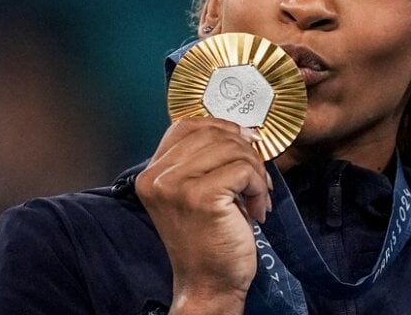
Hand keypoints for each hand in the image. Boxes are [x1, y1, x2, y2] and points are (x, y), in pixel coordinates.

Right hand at [135, 117, 270, 314]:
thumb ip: (203, 160)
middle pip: (213, 134)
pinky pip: (243, 170)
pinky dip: (259, 187)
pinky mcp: (201, 197)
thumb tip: (241, 130)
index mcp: (151, 173)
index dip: (221, 128)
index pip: (187, 125)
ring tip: (257, 196)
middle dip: (245, 152)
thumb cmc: (207, 239)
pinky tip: (257, 209)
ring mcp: (176, 186)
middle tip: (256, 179)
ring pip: (232, 149)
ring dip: (256, 171)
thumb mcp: (194, 192)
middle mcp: (157, 177)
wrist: (208, 284)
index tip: (244, 144)